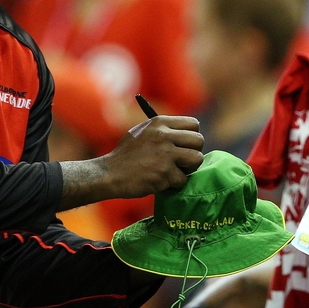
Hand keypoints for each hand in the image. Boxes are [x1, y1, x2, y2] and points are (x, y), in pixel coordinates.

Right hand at [59, 116, 203, 208]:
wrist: (109, 174)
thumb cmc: (126, 155)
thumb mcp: (142, 132)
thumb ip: (163, 130)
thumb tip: (187, 134)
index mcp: (159, 123)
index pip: (193, 124)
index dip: (192, 136)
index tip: (186, 145)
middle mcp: (164, 135)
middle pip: (199, 140)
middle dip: (194, 152)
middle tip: (184, 161)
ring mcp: (165, 154)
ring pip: (197, 159)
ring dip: (189, 168)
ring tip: (175, 171)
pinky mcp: (164, 173)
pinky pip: (183, 179)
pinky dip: (174, 184)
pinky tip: (162, 181)